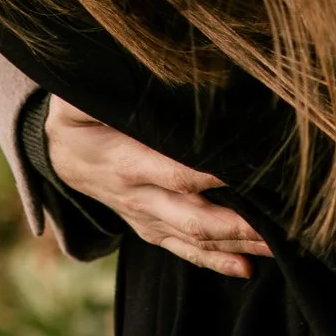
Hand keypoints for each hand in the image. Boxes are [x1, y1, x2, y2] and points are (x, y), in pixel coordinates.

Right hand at [44, 96, 272, 277]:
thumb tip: (137, 66)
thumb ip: (105, 89)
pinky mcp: (152, 229)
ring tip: (277, 247)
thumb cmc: (77, 118)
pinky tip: (247, 269)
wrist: (58, 157)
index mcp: (126, 163)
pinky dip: (216, 263)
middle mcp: (139, 198)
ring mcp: (146, 218)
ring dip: (236, 246)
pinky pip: (185, 252)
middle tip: (276, 225)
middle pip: (192, 217)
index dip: (210, 175)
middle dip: (235, 225)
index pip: (175, 173)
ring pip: (194, 239)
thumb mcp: (77, 100)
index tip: (246, 170)